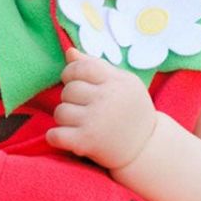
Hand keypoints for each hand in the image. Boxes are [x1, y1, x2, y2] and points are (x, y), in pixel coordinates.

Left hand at [45, 48, 157, 169]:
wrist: (146, 148)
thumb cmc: (131, 110)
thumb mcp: (122, 83)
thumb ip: (96, 65)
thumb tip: (69, 52)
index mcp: (117, 82)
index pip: (81, 68)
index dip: (71, 73)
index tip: (74, 82)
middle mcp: (106, 99)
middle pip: (68, 90)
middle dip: (71, 98)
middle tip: (84, 108)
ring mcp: (95, 121)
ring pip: (60, 112)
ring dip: (65, 119)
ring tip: (80, 123)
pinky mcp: (86, 142)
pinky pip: (54, 134)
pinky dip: (56, 137)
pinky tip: (68, 137)